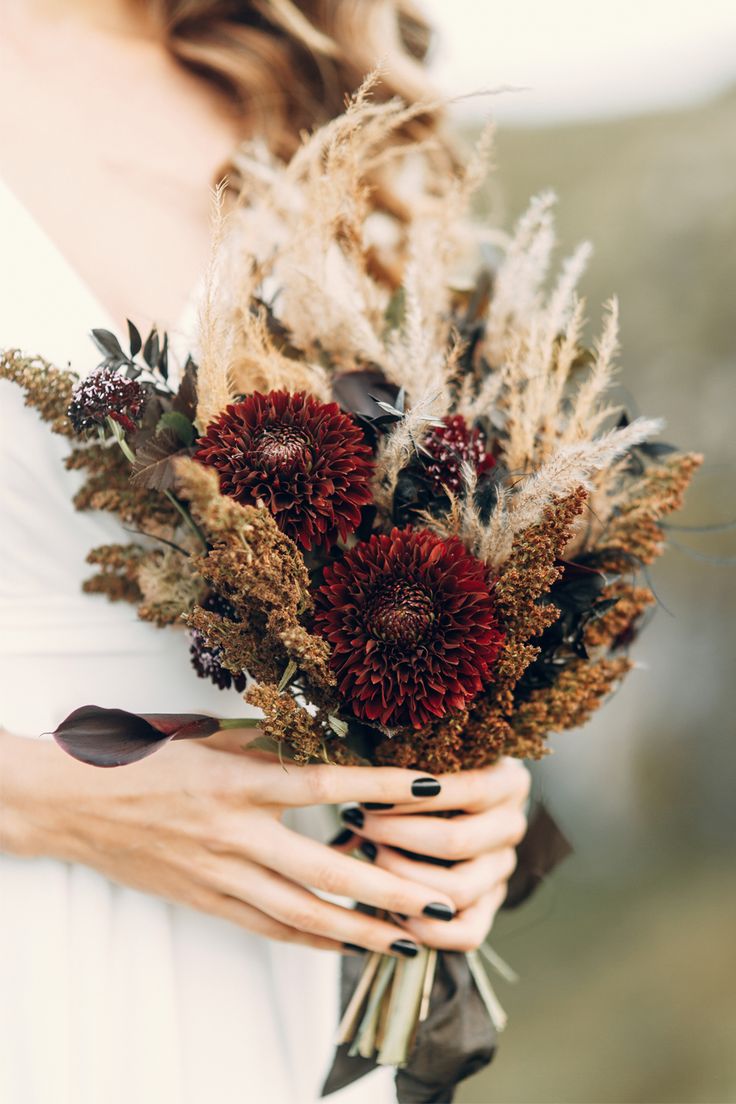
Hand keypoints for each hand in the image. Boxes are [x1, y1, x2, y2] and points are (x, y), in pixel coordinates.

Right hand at [0, 729, 460, 956]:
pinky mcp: (207, 900)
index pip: (325, 785)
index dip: (382, 787)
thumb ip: (271, 744)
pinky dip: (312, 938)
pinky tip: (348, 943)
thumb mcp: (212, 738)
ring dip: (359, 930)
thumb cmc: (149, 760)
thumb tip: (332, 738)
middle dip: (386, 889)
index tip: (434, 787)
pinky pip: (269, 927)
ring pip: (301, 912)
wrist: (79, 803)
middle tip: (438, 901)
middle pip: (323, 869)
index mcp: (238, 780)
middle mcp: (234, 832)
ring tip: (408, 939)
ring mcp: (219, 874)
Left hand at [332, 758, 530, 951]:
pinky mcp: (491, 905)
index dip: (415, 796)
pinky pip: (469, 934)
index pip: (469, 790)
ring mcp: (503, 869)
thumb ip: (394, 781)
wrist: (450, 802)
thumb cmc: (426, 776)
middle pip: (457, 841)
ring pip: (459, 889)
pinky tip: (393, 910)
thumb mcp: (420, 766)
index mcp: (509, 783)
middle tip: (358, 824)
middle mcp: (513, 826)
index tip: (369, 797)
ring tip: (369, 862)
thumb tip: (346, 818)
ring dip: (404, 880)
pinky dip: (429, 929)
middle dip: (397, 835)